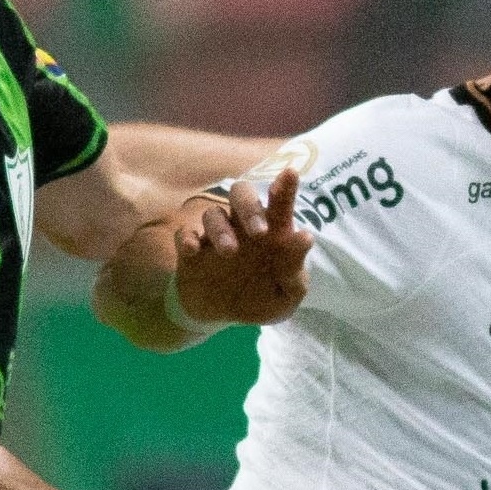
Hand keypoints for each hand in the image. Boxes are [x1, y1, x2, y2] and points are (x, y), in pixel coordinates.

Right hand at [175, 171, 313, 327]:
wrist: (223, 316)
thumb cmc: (261, 298)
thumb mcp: (285, 295)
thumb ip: (295, 271)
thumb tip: (305, 237)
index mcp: (271, 233)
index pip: (279, 204)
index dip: (285, 187)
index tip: (290, 173)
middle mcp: (242, 226)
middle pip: (241, 194)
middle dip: (249, 206)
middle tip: (260, 232)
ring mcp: (215, 236)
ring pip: (213, 214)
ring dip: (221, 229)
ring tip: (230, 251)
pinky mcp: (191, 251)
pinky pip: (185, 234)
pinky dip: (187, 238)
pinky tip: (192, 250)